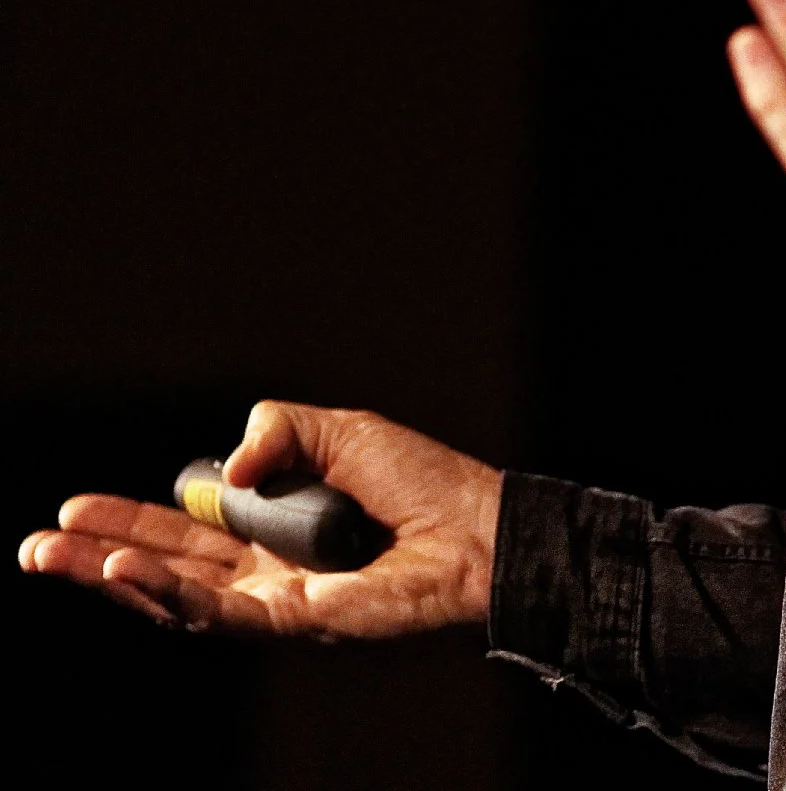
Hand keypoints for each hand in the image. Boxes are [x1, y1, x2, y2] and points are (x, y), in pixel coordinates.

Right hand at [18, 401, 500, 637]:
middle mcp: (264, 570)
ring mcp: (275, 600)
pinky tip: (126, 572)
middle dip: (95, 558)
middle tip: (36, 546)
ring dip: (113, 577)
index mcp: (269, 527)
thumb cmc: (421, 480)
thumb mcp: (338, 428)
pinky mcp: (295, 621)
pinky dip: (170, 592)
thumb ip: (274, 431)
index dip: (128, 521)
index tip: (75, 509)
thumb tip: (221, 473)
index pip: (182, 529)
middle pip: (163, 568)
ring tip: (60, 557)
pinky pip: (220, 612)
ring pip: (176, 596)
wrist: (478, 527)